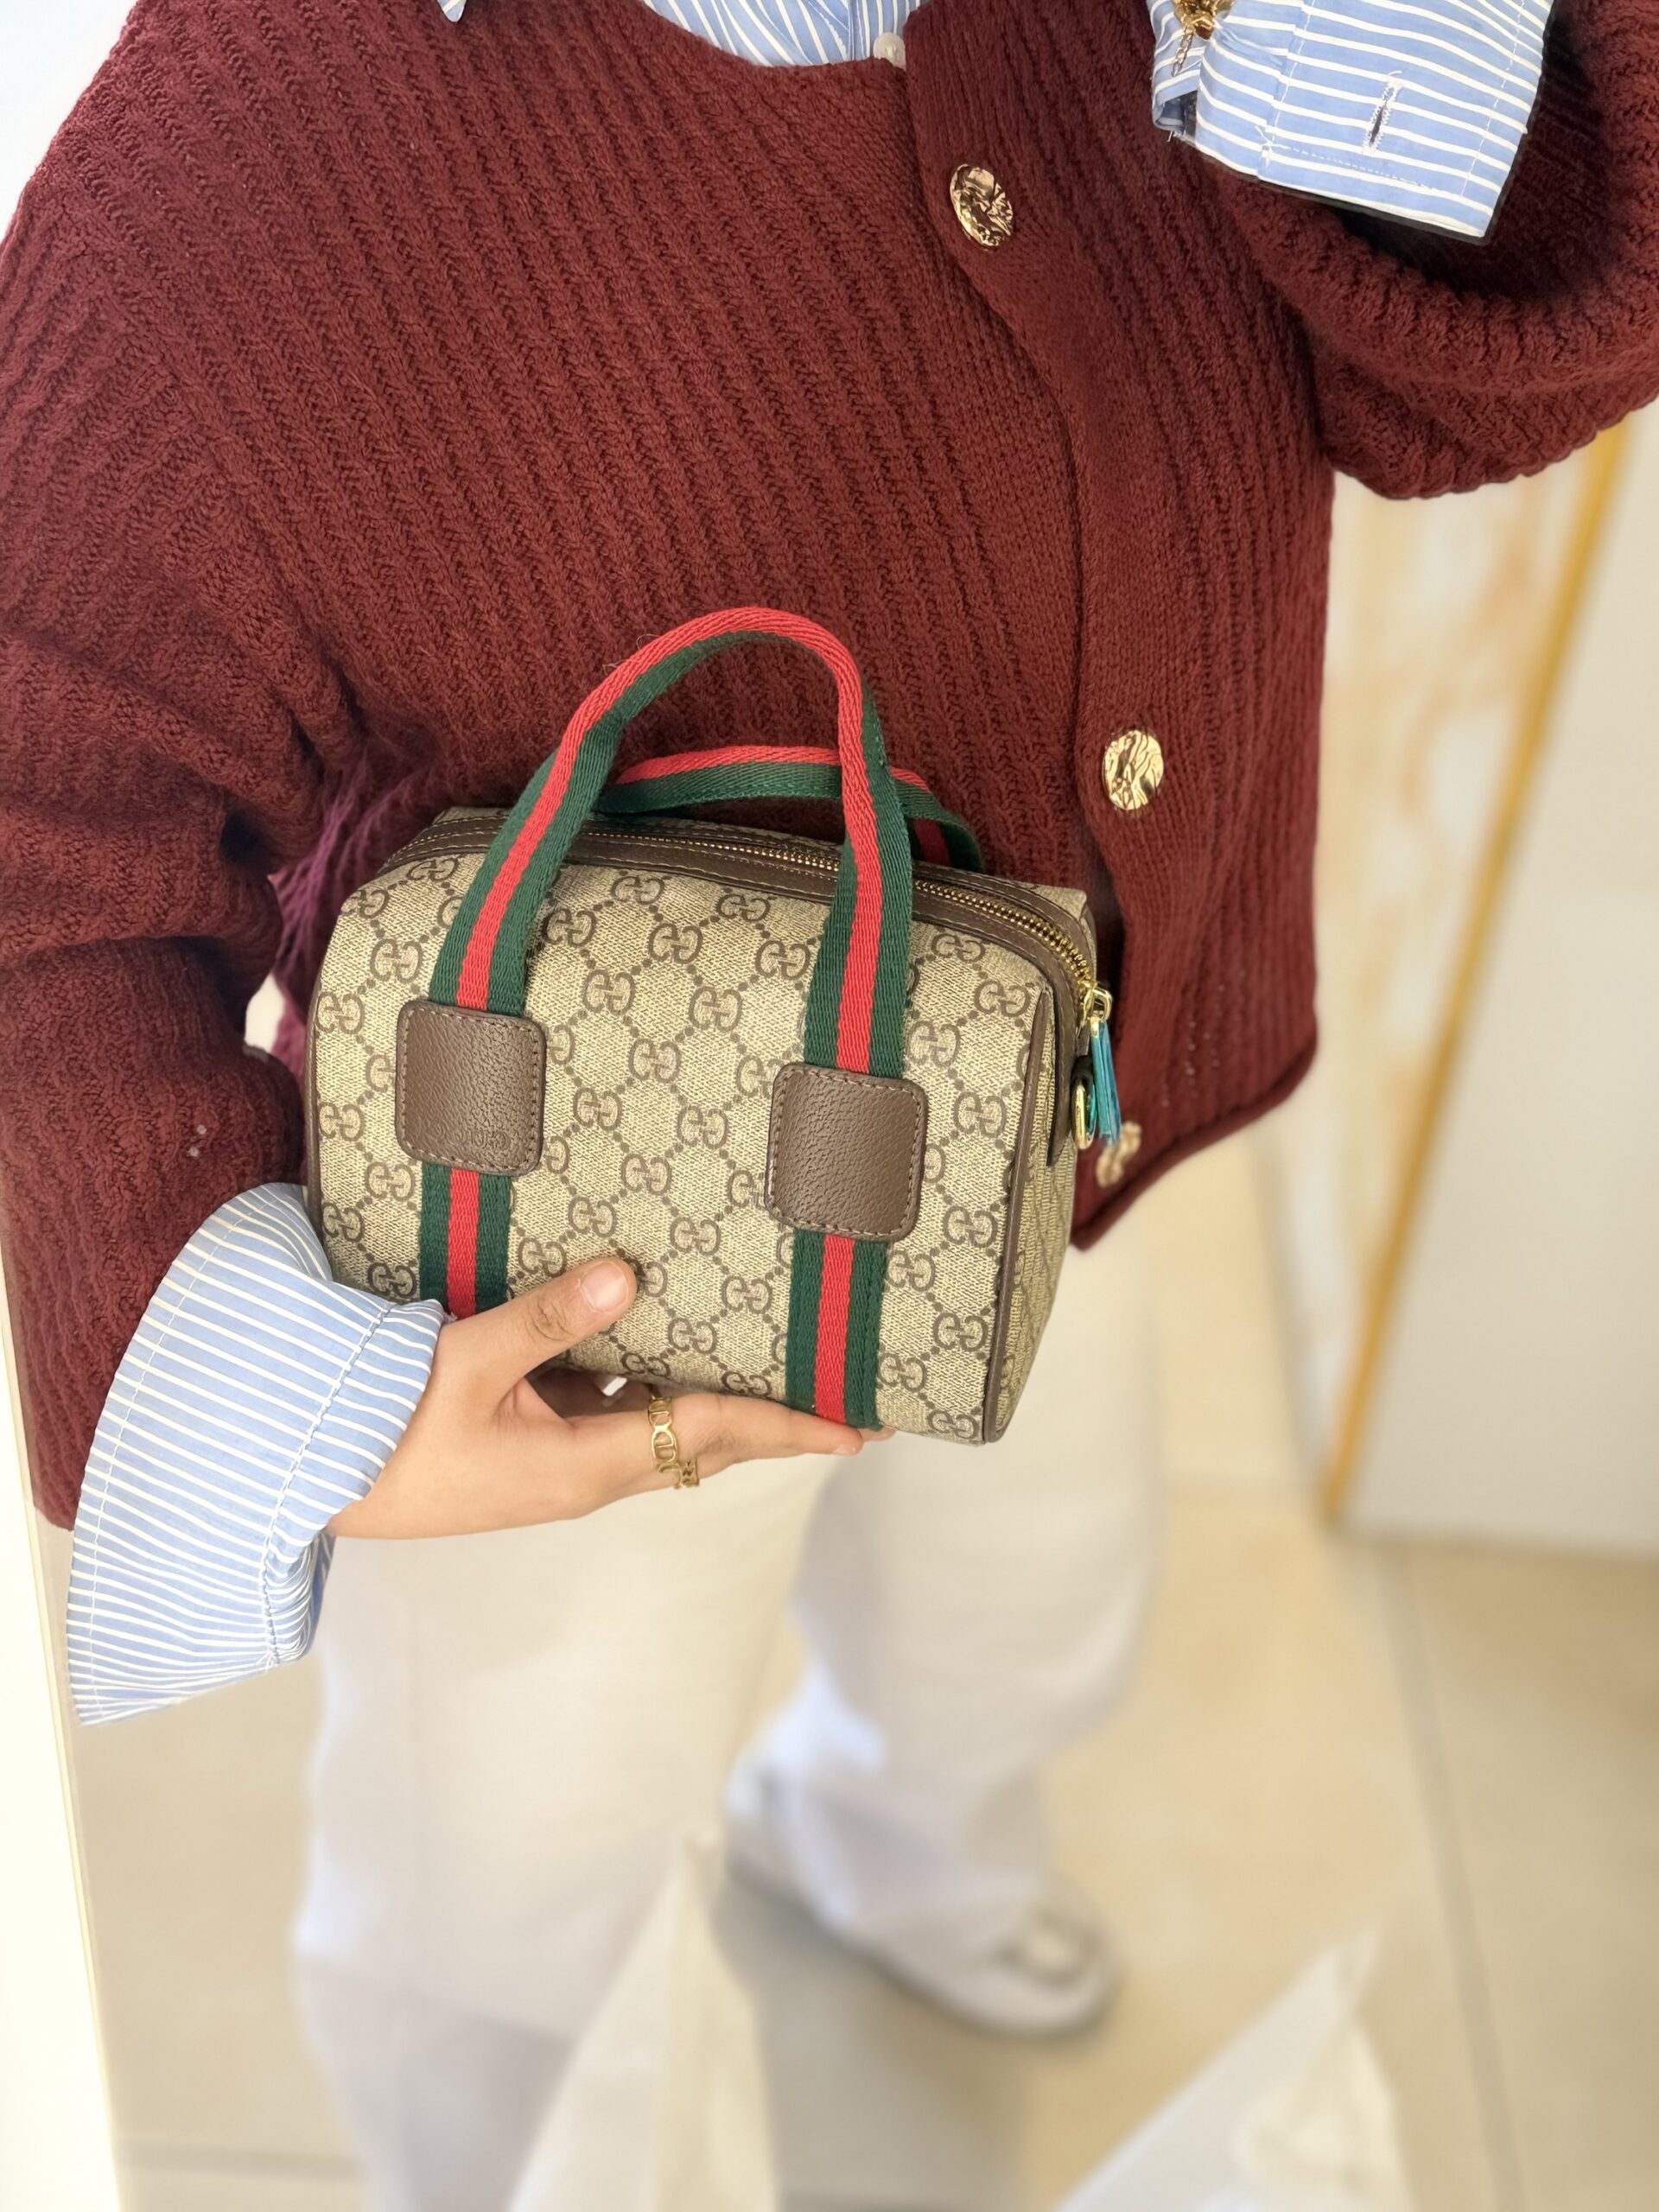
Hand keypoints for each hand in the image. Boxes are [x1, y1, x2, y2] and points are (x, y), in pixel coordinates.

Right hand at [327, 1257, 874, 1538]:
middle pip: (703, 1441)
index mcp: (584, 1467)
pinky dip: (646, 1381)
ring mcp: (556, 1464)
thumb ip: (547, 1317)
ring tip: (771, 1361)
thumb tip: (631, 1274)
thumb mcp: (463, 1363)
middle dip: (774, 1423)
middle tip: (845, 1407)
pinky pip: (608, 1411)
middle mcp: (585, 1474)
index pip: (710, 1435)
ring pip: (659, 1426)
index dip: (786, 1424)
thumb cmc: (381, 1431)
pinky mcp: (527, 1449)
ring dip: (715, 1402)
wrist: (310, 1483)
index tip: (854, 1427)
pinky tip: (652, 1337)